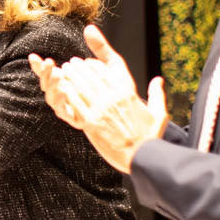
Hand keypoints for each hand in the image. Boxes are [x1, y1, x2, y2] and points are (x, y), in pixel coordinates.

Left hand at [29, 25, 168, 172]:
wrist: (143, 158)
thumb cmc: (151, 137)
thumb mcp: (159, 113)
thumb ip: (157, 94)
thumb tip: (158, 80)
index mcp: (127, 92)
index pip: (107, 71)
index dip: (94, 64)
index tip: (87, 62)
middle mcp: (113, 97)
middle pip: (91, 75)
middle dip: (79, 67)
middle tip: (71, 63)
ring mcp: (101, 110)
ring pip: (81, 86)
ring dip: (71, 76)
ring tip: (63, 71)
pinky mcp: (91, 122)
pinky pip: (75, 103)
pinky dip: (67, 92)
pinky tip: (60, 87)